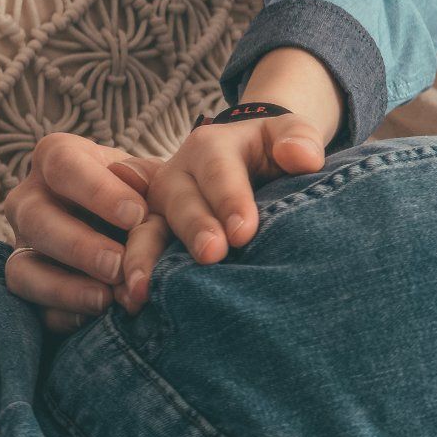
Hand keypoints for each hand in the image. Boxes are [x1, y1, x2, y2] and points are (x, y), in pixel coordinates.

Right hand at [3, 132, 161, 333]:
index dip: (98, 192)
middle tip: (118, 265)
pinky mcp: (26, 283)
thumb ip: (150, 190)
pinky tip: (94, 314)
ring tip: (106, 299)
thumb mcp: (152, 180)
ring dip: (64, 287)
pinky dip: (61, 312)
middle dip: (79, 246)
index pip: (64, 166)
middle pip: (36, 219)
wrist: (133, 220)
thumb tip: (138, 214)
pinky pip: (29, 305)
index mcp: (57, 157)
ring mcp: (22, 244)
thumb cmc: (143, 190)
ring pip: (21, 269)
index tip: (135, 215)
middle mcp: (29, 198)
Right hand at [128, 109, 328, 309]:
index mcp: (211, 146)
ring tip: (145, 291)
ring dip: (144, 259)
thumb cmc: (274, 150)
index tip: (245, 232)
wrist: (252, 159)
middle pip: (181, 202)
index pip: (220, 172)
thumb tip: (303, 158)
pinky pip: (137, 254)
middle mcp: (178, 175)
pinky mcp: (153, 235)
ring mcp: (160, 207)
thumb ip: (300, 139)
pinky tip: (133, 303)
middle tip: (212, 255)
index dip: (230, 200)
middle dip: (195, 229)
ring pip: (147, 230)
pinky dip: (133, 276)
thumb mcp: (289, 134)